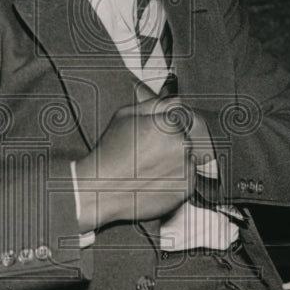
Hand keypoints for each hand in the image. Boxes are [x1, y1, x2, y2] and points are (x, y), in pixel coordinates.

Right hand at [74, 89, 193, 230]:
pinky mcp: (185, 189)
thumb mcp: (126, 115)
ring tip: (148, 167)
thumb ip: (155, 104)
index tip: (152, 136)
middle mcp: (182, 146)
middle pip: (186, 139)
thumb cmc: (111, 152)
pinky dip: (175, 179)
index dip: (166, 127)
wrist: (101, 188)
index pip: (182, 118)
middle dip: (171, 143)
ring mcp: (186, 169)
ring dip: (174, 161)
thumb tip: (176, 100)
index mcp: (170, 124)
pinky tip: (153, 179)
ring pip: (188, 159)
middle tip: (146, 152)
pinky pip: (187, 179)